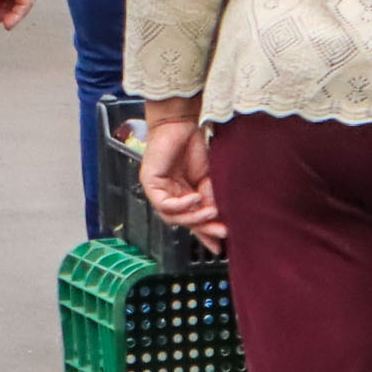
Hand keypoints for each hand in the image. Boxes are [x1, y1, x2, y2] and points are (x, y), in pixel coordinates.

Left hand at [140, 107, 221, 249]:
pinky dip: (181, 205)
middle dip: (203, 228)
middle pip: (183, 221)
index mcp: (183, 195)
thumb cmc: (194, 146)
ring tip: (212, 212)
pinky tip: (194, 198)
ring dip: (193, 217)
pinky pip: (164, 204)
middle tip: (222, 232)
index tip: (221, 246)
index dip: (206, 234)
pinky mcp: (150, 184)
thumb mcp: (210, 177)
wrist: (181, 124)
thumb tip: (221, 216)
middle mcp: (168, 196)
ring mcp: (158, 191)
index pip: (193, 220)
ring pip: (172, 217)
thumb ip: (211, 196)